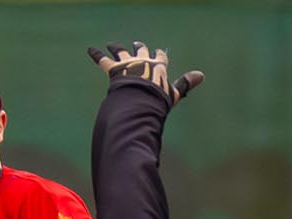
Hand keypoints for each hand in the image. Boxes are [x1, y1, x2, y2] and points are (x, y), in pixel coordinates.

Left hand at [87, 41, 203, 104]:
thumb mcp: (174, 93)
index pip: (160, 57)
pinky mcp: (114, 69)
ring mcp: (127, 63)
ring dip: (117, 48)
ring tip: (113, 45)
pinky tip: (90, 49)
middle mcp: (142, 61)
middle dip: (140, 48)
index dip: (159, 55)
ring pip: (121, 52)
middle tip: (138, 45)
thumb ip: (185, 84)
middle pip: (141, 51)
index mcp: (158, 65)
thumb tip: (201, 75)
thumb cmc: (158, 100)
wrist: (140, 101)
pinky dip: (96, 54)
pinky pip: (103, 59)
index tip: (160, 53)